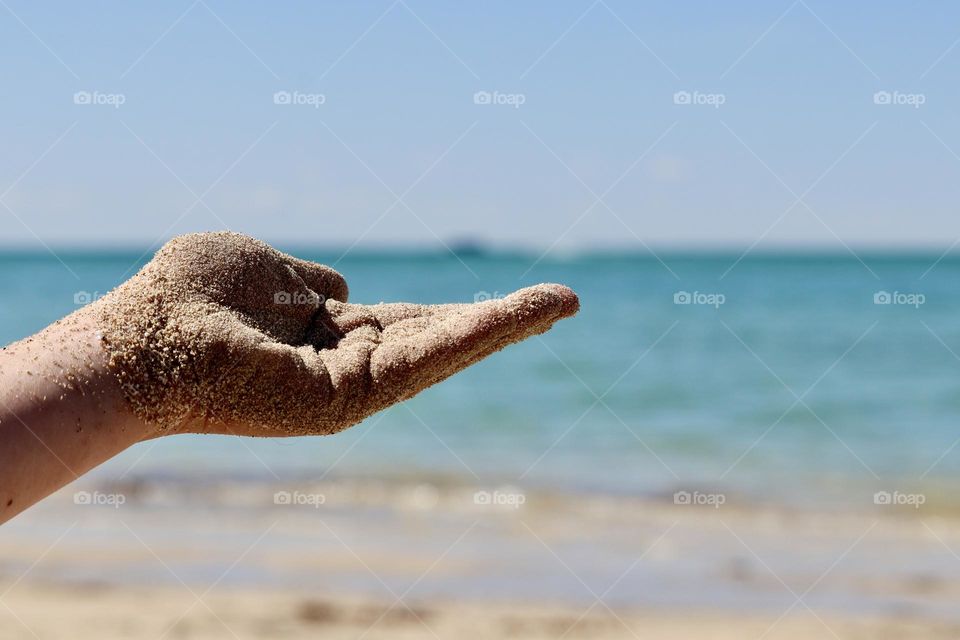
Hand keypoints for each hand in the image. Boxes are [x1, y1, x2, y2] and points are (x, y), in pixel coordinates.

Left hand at [95, 232, 578, 436]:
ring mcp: (350, 388)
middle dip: (501, 324)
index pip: (407, 321)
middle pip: (438, 340)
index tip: (507, 298)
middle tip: (560, 304)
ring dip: (505, 328)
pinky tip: (520, 317)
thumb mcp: (257, 265)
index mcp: (326, 334)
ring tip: (560, 305)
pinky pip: (423, 360)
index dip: (455, 308)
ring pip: (442, 353)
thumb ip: (305, 278)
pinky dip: (475, 337)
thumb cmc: (184, 297)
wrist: (136, 342)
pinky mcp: (348, 401)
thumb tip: (337, 289)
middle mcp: (345, 365)